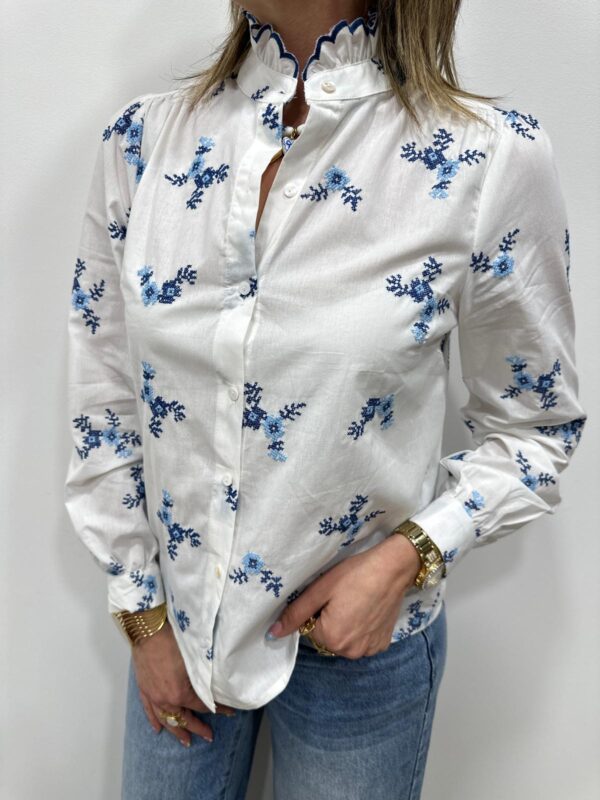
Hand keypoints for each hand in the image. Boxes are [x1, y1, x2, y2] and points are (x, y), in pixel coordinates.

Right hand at [131, 619, 235, 745]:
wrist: (148, 630)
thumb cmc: (172, 640)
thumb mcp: (194, 660)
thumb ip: (203, 677)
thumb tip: (214, 686)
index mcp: (180, 693)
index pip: (203, 706)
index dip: (217, 709)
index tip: (228, 712)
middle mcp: (165, 699)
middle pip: (184, 719)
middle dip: (197, 728)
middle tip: (208, 736)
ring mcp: (153, 696)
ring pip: (166, 720)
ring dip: (176, 731)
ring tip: (186, 740)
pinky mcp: (143, 689)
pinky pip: (149, 710)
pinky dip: (154, 721)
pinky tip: (158, 729)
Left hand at [266, 534, 421, 658]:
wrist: (392, 568)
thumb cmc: (355, 574)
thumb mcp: (320, 589)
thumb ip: (295, 614)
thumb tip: (272, 634)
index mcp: (331, 638)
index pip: (309, 630)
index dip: (315, 612)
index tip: (328, 596)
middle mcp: (350, 651)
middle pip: (327, 638)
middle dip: (328, 621)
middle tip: (342, 597)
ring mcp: (368, 650)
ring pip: (344, 641)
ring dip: (345, 627)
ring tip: (355, 603)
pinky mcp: (382, 644)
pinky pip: (362, 641)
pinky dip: (361, 630)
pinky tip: (367, 611)